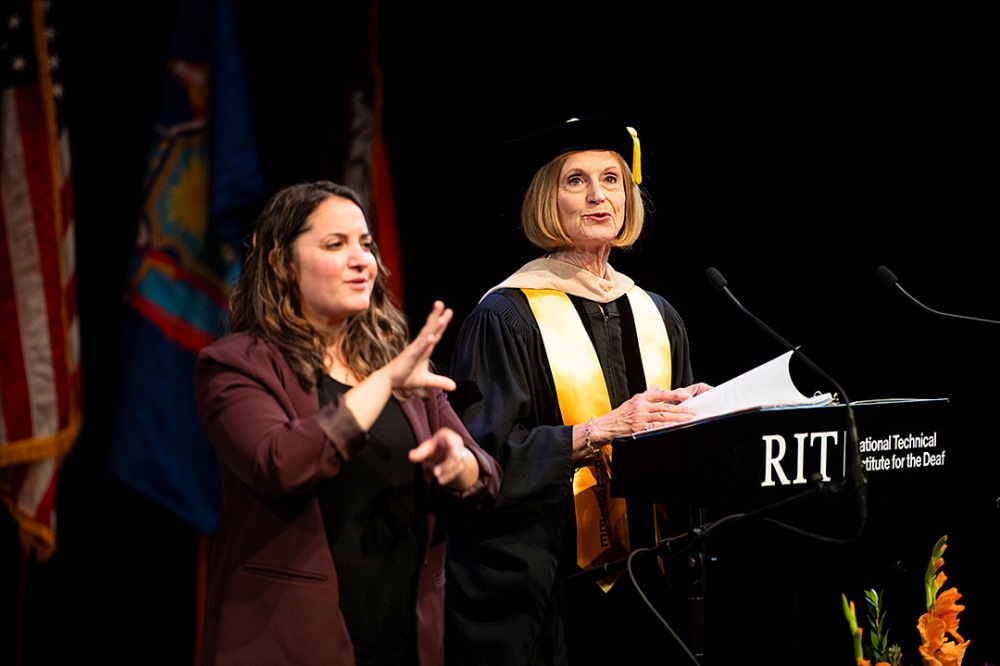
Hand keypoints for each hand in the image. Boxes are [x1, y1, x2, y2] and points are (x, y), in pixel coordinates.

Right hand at [383, 301, 456, 391]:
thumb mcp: (427, 381)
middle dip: (437, 316)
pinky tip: (431, 337)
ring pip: (426, 336)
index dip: (442, 323)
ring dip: (434, 327)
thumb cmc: (405, 378)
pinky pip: (418, 349)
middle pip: (430, 329)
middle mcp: (419, 347)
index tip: (449, 311)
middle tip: (441, 304)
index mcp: (424, 349)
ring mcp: (414, 350)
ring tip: (442, 318)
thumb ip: (440, 381)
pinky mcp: (408, 357)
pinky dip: (425, 343)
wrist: (389, 382)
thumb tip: (454, 386)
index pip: (436, 333)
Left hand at [408, 427, 478, 490]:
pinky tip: (441, 480)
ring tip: (437, 478)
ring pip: (457, 464)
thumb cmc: (436, 447)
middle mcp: (456, 443)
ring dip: (447, 472)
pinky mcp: (461, 462)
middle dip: (446, 465)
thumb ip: (419, 452)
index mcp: (446, 435)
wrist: (447, 451)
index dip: (451, 442)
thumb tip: (411, 456)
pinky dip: (448, 476)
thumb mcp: (427, 447)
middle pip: (455, 454)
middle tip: (435, 473)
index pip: (450, 438)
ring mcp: (461, 453)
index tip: (451, 447)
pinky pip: (457, 470)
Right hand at [587, 383, 707, 442]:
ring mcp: (640, 418)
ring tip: (689, 419)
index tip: (686, 396)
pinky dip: (665, 427)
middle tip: (693, 411)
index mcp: (640, 398)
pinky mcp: (638, 429)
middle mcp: (641, 407)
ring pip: (662, 417)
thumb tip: (657, 386)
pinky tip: (674, 427)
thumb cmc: (619, 415)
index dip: (675, 395)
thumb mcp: (632, 402)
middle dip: (681, 409)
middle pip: (665, 407)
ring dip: (677, 418)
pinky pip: (655, 427)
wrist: (605, 426)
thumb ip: (647, 394)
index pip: (661, 394)